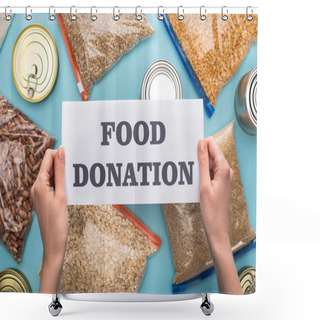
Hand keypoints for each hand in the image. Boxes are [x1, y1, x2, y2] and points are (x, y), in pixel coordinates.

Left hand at [31, 146, 67, 293]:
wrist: (53, 242)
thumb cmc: (58, 221)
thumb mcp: (61, 194)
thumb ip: (61, 172)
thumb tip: (60, 152)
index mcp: (38, 184)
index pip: (47, 158)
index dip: (59, 153)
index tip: (73, 153)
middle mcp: (36, 187)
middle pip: (49, 166)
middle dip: (62, 163)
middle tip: (78, 165)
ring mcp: (39, 193)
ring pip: (51, 175)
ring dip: (62, 173)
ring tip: (76, 176)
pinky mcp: (43, 198)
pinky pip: (51, 184)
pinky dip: (60, 182)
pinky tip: (70, 186)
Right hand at [198, 138, 241, 294]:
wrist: (217, 229)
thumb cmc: (211, 210)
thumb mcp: (203, 184)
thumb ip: (202, 162)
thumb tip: (201, 144)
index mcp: (224, 169)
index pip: (213, 146)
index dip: (201, 144)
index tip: (189, 146)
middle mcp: (226, 171)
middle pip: (212, 154)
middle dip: (199, 154)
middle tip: (186, 160)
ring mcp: (223, 177)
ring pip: (210, 163)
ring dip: (199, 164)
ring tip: (188, 171)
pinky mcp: (220, 183)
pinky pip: (210, 172)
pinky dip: (201, 172)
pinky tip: (193, 178)